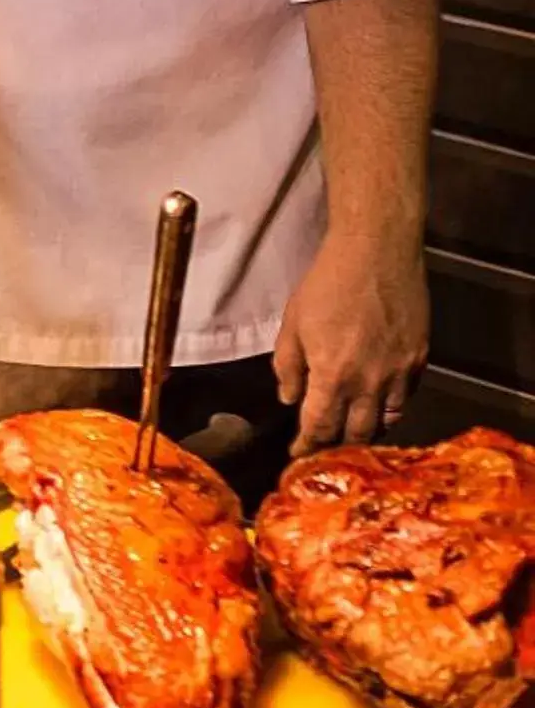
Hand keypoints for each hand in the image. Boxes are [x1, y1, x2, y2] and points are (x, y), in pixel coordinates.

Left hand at [275, 230, 427, 452]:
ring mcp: (399, 375)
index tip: (297, 454)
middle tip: (323, 447)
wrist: (377, 254)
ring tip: (350, 432)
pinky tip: (376, 406)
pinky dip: (389, 409)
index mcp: (333, 375)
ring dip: (365, 432)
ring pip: (384, 421)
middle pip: (355, 433)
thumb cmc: (328, 283)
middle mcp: (370, 383)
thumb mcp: (292, 323)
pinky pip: (404, 399)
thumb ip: (288, 366)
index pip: (319, 427)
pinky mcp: (420, 362)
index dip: (306, 446)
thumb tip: (289, 399)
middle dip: (336, 445)